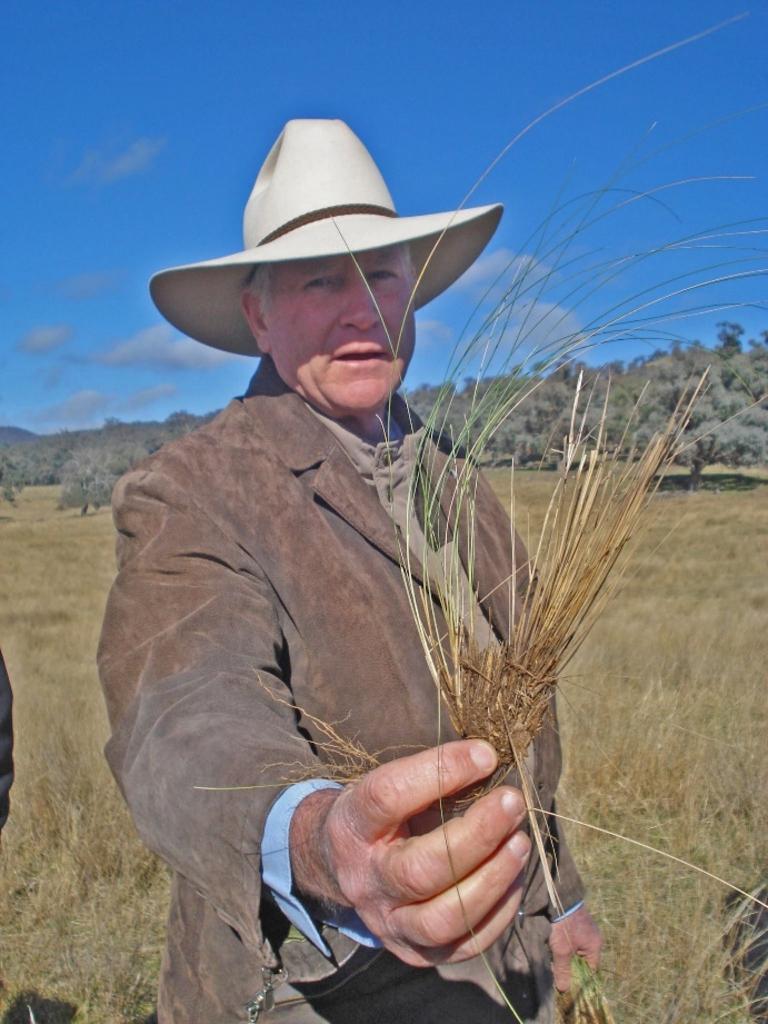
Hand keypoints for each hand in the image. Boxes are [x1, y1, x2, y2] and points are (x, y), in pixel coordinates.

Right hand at [290, 740, 530, 966]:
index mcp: (353, 826)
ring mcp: (388, 923)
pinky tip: (513, 877)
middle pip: (419, 870)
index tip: (486, 756)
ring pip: (441, 919)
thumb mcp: (388, 785)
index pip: (388, 797)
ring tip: (520, 843)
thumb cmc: (380, 816)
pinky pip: (464, 945)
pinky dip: (498, 913)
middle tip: (512, 803)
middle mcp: (365, 881)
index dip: (439, 772)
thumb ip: (431, 776)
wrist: (343, 866)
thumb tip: (490, 761)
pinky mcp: (413, 952)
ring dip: (491, 879)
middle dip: (476, 835)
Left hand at [549, 905, 602, 991]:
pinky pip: (570, 939)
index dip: (579, 978)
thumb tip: (564, 990)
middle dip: (568, 965)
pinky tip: (551, 942)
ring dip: (563, 953)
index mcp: (595, 946)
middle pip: (581, 960)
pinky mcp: (575, 921)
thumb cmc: (564, 925)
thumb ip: (563, 971)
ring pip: (573, 949)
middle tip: (555, 968)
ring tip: (551, 954)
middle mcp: (592, 938)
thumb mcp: (562, 951)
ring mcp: (584, 928)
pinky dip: (561, 942)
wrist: (558, 896)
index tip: (566, 982)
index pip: (590, 971)